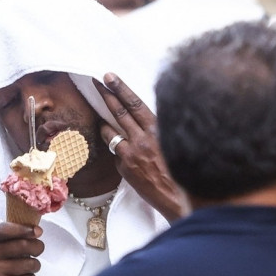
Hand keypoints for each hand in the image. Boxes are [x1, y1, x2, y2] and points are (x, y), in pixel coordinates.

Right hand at [0, 223, 44, 275]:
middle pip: (22, 245)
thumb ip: (3, 239)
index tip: (37, 232)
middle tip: (39, 250)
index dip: (24, 229)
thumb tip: (33, 231)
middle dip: (37, 247)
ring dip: (35, 265)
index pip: (5, 229)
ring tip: (32, 267)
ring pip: (28, 263)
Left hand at [95, 73, 184, 222]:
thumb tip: (142, 119)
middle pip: (119, 113)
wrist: (177, 197)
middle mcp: (142, 139)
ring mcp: (131, 154)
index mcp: (157, 129)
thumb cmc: (179, 170)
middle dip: (106, 96)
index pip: (134, 103)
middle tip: (95, 83)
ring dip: (105, 125)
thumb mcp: (172, 142)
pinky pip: (117, 154)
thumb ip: (157, 129)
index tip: (109, 77)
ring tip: (102, 121)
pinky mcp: (125, 168)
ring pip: (110, 133)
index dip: (120, 88)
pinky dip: (119, 153)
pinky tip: (128, 158)